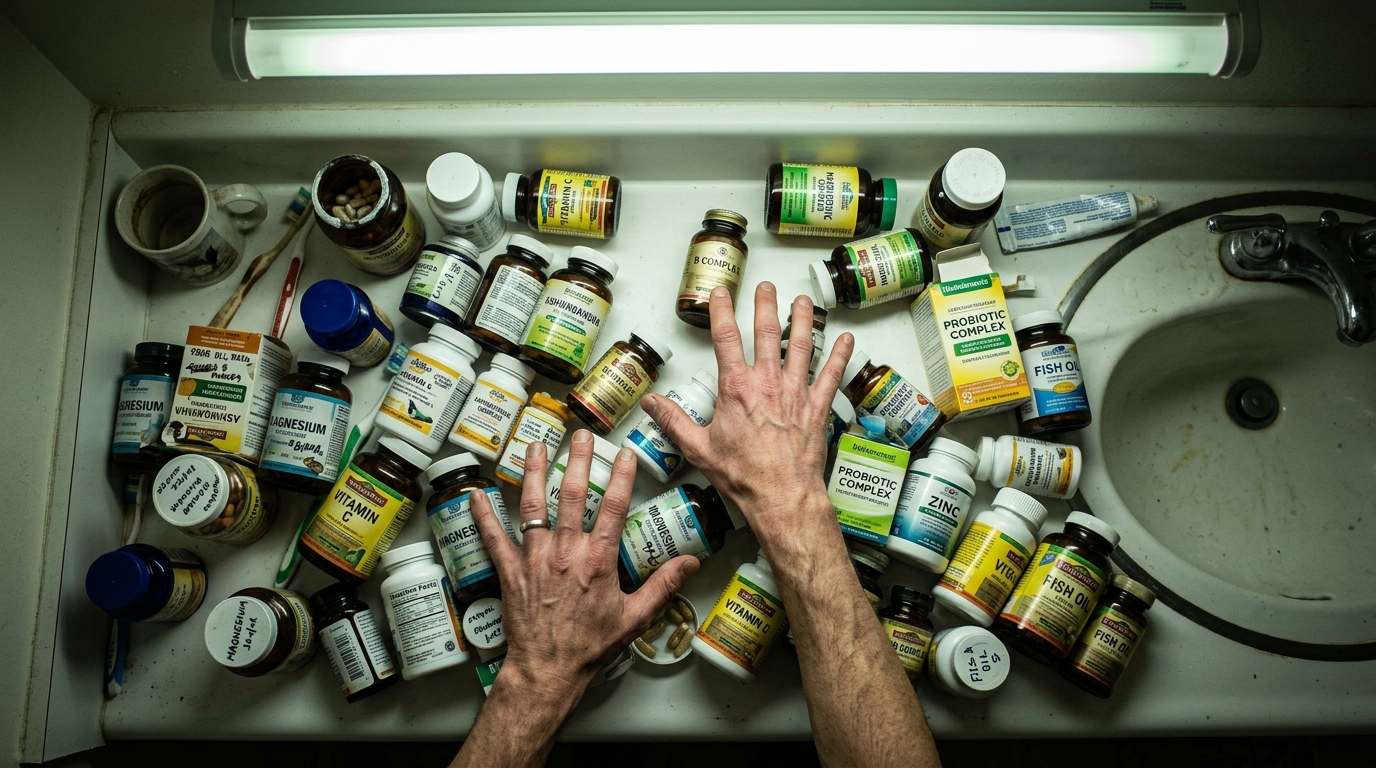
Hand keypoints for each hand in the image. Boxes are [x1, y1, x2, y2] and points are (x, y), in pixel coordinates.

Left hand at [469, 431, 700, 704]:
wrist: (549, 671)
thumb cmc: (591, 646)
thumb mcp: (636, 617)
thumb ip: (663, 585)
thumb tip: (690, 563)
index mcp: (598, 560)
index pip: (614, 507)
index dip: (621, 476)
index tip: (624, 454)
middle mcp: (565, 552)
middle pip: (572, 495)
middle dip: (577, 460)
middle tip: (580, 435)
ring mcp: (534, 559)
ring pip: (532, 506)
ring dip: (532, 472)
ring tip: (535, 445)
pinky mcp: (510, 571)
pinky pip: (493, 537)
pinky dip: (483, 515)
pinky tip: (475, 493)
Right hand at [641, 283, 853, 544]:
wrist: (781, 496)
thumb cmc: (742, 476)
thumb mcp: (698, 449)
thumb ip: (673, 421)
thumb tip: (651, 403)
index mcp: (736, 389)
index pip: (725, 339)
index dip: (722, 312)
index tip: (721, 293)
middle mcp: (767, 383)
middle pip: (767, 333)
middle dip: (766, 305)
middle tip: (767, 287)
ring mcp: (795, 393)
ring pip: (801, 346)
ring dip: (803, 320)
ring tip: (803, 301)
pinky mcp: (817, 407)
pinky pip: (831, 375)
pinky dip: (840, 355)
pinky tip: (846, 339)